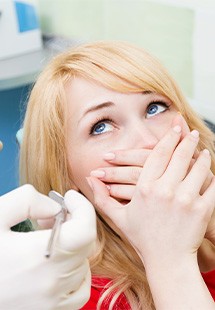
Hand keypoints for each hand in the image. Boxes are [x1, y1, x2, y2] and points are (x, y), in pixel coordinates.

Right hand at [0, 185, 95, 309]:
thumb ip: (26, 201)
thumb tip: (54, 207)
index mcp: (38, 256)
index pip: (85, 230)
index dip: (83, 207)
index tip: (70, 197)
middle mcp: (51, 282)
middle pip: (85, 244)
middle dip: (74, 220)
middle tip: (51, 214)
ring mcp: (51, 301)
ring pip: (83, 264)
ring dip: (73, 244)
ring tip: (48, 237)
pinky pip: (79, 289)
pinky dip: (76, 271)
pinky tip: (56, 262)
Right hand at [88, 126, 214, 265]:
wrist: (167, 261)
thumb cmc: (143, 238)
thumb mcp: (119, 217)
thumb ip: (102, 197)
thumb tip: (88, 179)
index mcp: (144, 189)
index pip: (158, 154)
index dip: (168, 138)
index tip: (175, 128)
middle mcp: (165, 190)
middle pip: (179, 156)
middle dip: (186, 140)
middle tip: (190, 132)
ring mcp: (185, 199)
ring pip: (197, 167)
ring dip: (201, 155)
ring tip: (202, 149)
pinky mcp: (202, 209)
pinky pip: (211, 184)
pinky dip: (211, 174)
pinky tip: (210, 168)